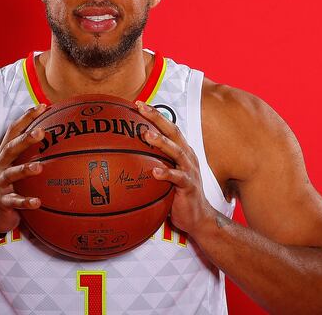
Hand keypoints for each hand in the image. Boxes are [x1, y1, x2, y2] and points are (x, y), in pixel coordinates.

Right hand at [0, 104, 46, 232]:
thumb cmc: (8, 186)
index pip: (13, 132)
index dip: (26, 118)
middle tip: (41, 132)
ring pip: (11, 174)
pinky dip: (26, 201)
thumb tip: (55, 138)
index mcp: (3, 155)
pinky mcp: (2, 201)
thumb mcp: (14, 166)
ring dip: (24, 170)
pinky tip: (38, 202)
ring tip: (39, 167)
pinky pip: (15, 201)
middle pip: (11, 149)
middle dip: (25, 140)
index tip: (42, 106)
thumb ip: (28, 153)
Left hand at [136, 101, 216, 235]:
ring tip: (147, 135)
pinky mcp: (189, 186)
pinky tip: (154, 172)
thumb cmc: (176, 195)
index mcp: (182, 151)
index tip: (138, 104)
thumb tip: (123, 158)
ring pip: (176, 151)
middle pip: (173, 132)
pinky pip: (178, 178)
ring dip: (162, 142)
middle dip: (157, 118)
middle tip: (141, 108)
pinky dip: (166, 173)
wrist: (198, 218)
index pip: (168, 128)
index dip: (155, 115)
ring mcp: (190, 170)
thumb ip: (151, 164)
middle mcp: (187, 156)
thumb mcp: (164, 176)